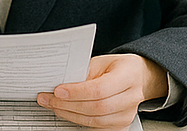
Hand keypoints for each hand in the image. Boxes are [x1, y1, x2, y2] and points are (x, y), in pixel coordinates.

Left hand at [38, 54, 168, 128]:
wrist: (138, 78)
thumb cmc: (118, 67)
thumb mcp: (102, 62)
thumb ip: (84, 72)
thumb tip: (61, 83)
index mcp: (128, 75)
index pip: (100, 89)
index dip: (77, 92)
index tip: (58, 90)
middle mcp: (131, 97)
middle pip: (97, 107)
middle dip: (68, 104)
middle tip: (48, 99)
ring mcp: (127, 114)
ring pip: (95, 121)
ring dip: (70, 114)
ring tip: (53, 106)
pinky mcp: (121, 125)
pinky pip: (97, 127)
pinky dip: (79, 121)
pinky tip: (67, 112)